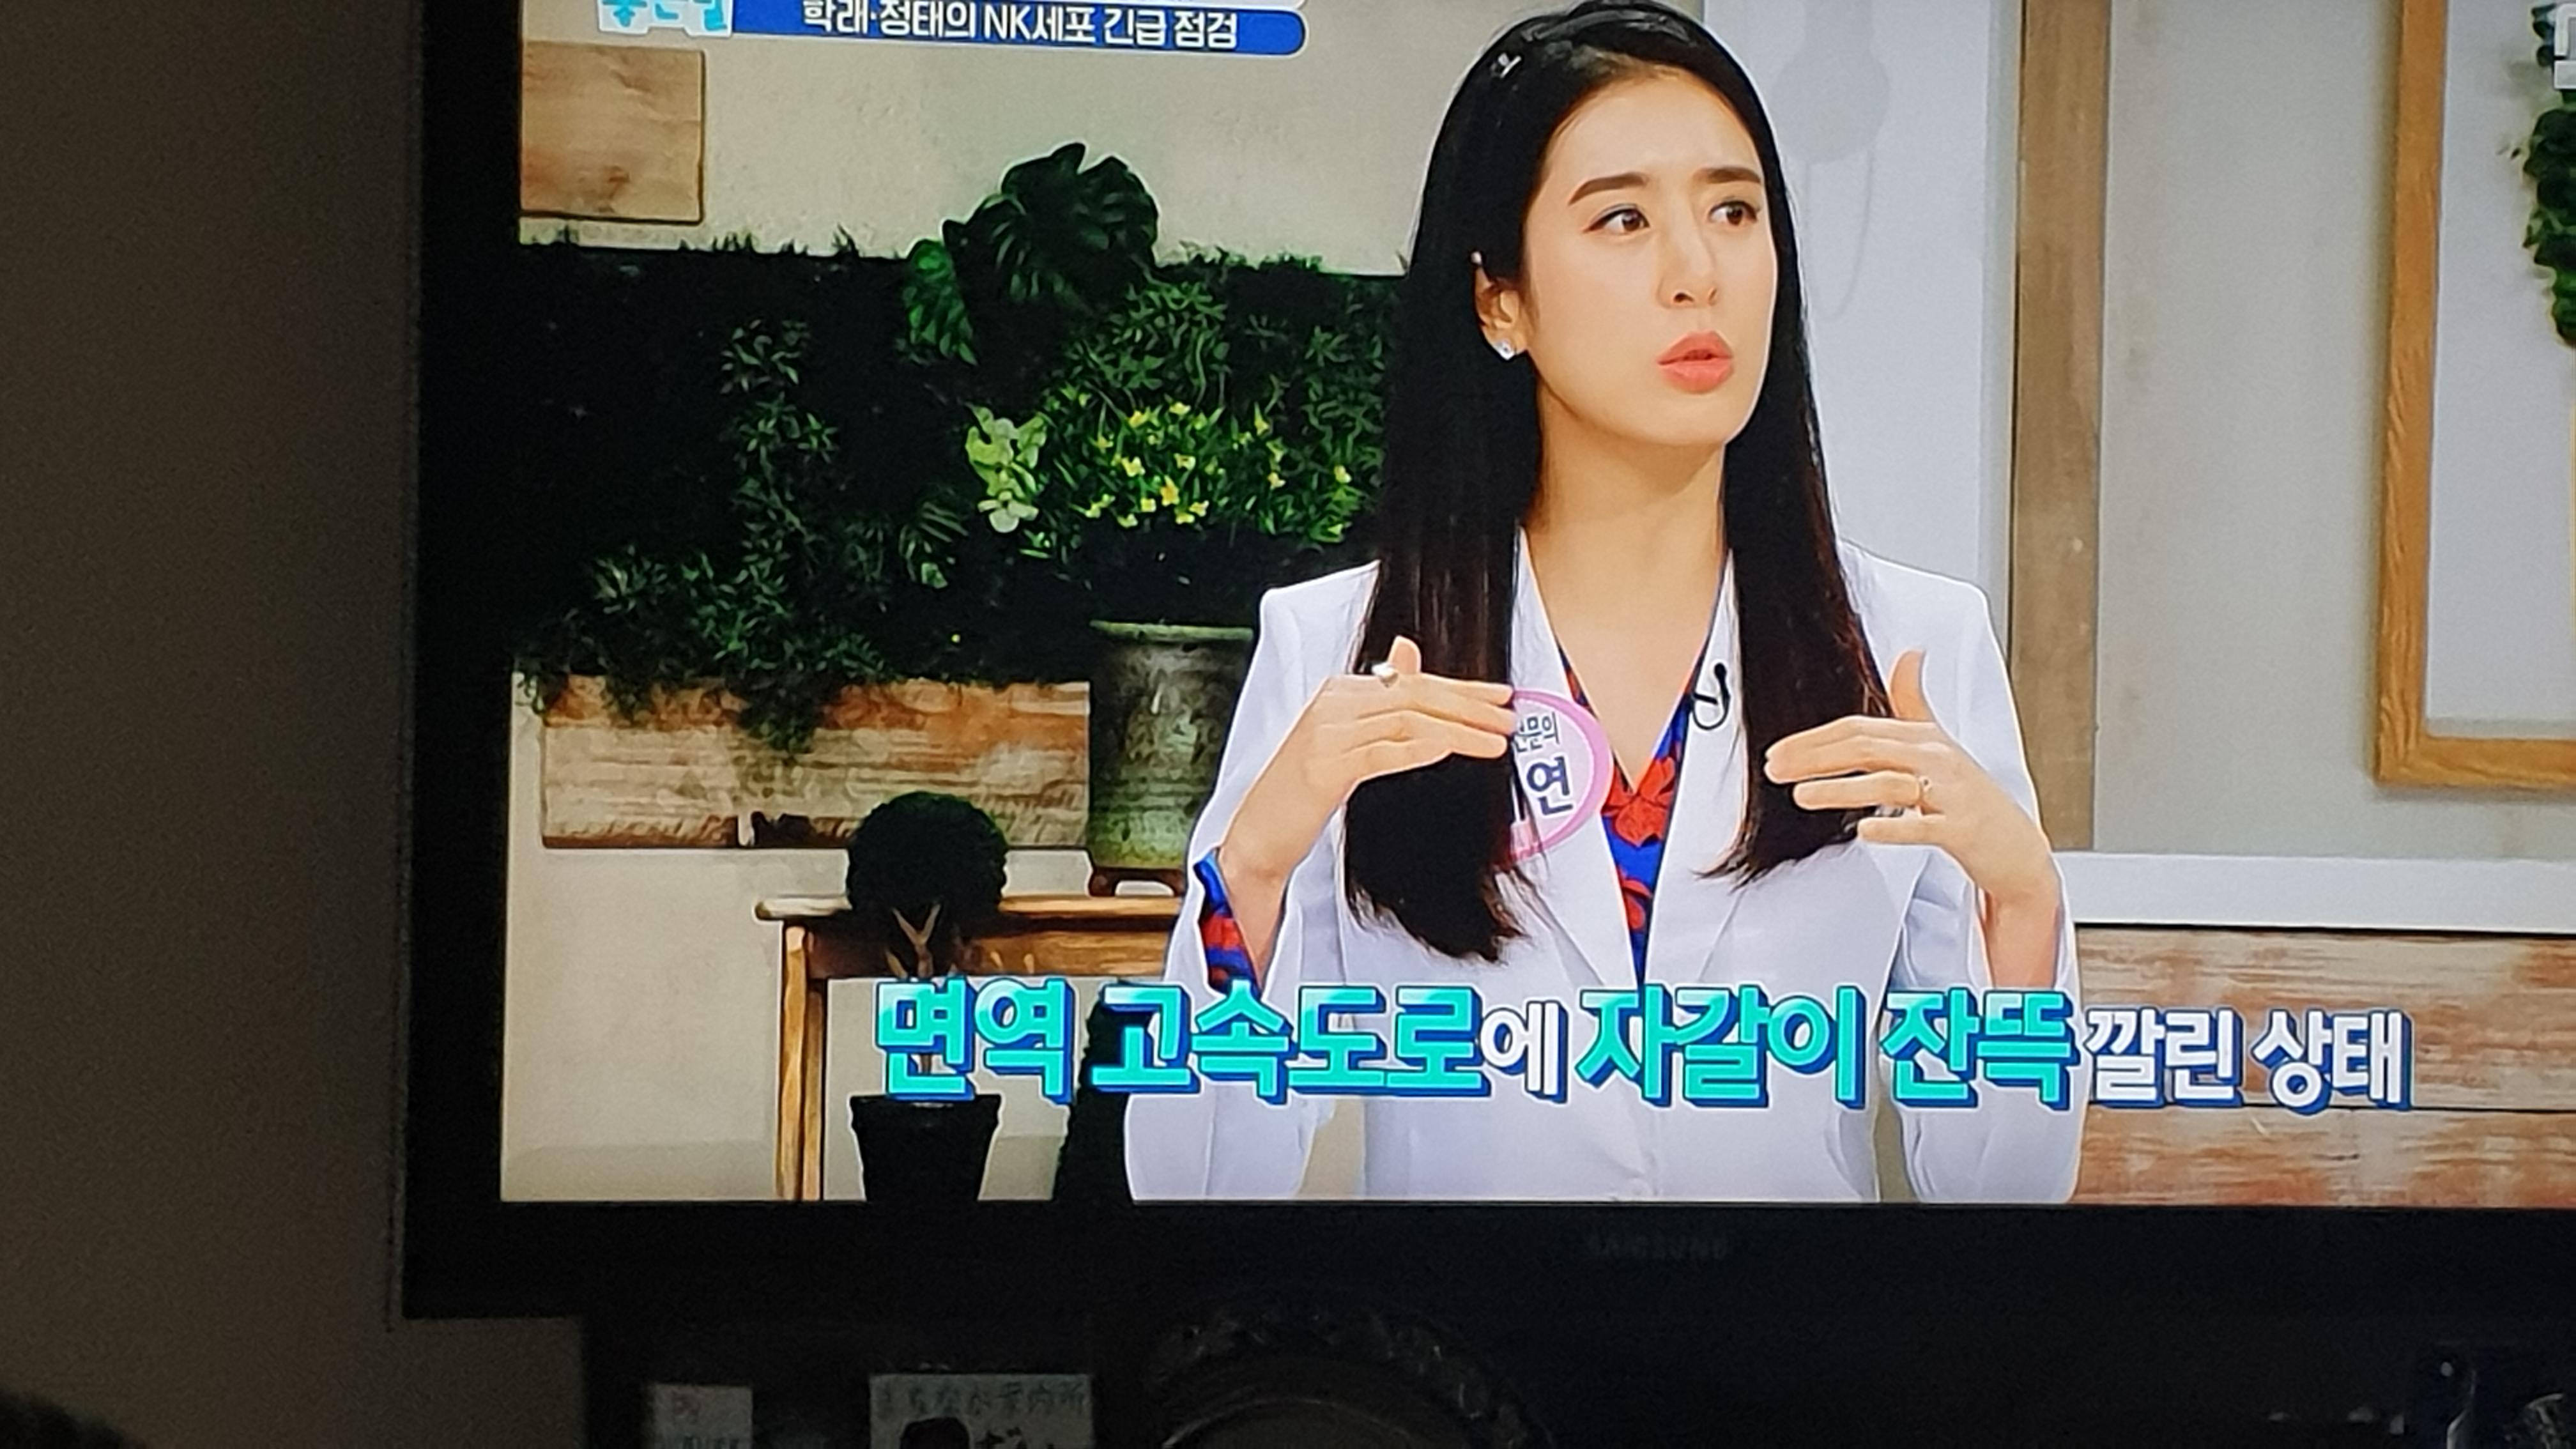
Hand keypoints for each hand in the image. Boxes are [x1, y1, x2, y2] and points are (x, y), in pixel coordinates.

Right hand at [1218, 633, 1516, 898]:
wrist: (1259, 833)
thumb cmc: (1304, 791)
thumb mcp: (1346, 738)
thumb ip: (1380, 699)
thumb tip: (1407, 652)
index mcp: (1340, 692)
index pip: (1413, 682)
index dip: (1463, 688)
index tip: (1501, 696)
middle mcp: (1333, 705)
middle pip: (1415, 696)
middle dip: (1470, 706)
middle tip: (1510, 718)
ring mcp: (1326, 735)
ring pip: (1406, 722)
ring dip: (1458, 731)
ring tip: (1495, 741)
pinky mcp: (1323, 769)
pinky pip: (1378, 754)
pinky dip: (1415, 749)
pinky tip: (1446, 748)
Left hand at [1761, 649, 2058, 911]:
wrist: (2016, 848)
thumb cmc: (1970, 797)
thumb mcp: (1940, 745)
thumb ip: (1915, 702)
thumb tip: (1910, 652)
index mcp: (1924, 738)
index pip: (1859, 729)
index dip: (1814, 739)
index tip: (1777, 753)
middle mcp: (1936, 759)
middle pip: (1867, 747)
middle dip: (1815, 757)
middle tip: (1775, 770)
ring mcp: (1951, 793)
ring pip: (1889, 783)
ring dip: (1841, 789)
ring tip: (1801, 796)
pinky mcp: (1962, 829)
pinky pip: (1924, 826)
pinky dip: (1894, 827)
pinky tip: (1864, 832)